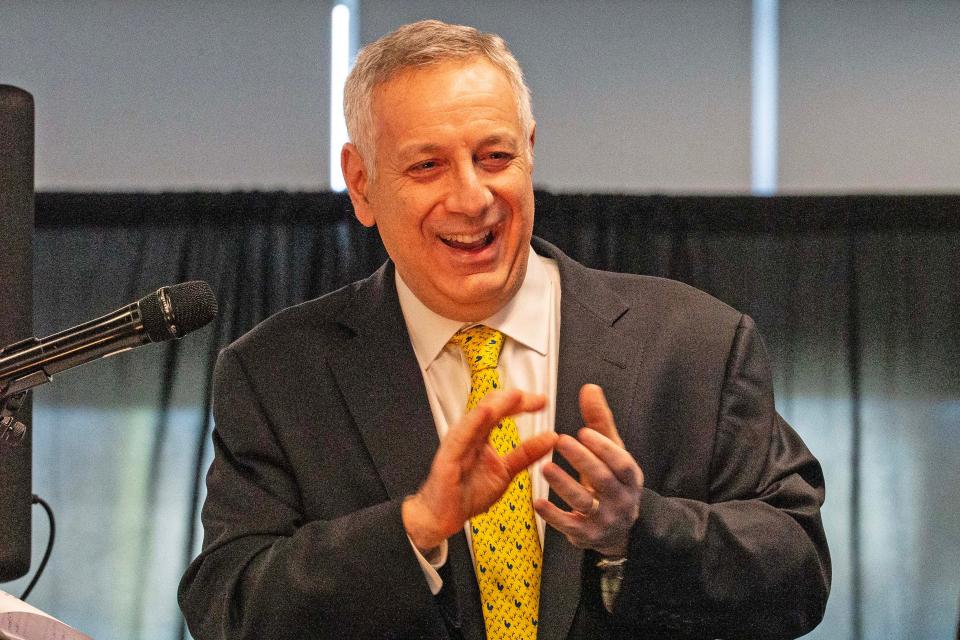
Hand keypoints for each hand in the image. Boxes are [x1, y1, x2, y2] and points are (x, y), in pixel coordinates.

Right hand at [402, 389, 555, 552]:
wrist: (442, 517)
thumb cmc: (467, 494)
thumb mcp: (505, 472)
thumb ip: (525, 454)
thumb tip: (550, 438)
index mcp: (481, 435)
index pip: (502, 410)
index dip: (522, 403)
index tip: (543, 401)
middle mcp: (469, 434)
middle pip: (492, 407)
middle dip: (515, 400)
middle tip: (538, 399)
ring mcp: (458, 442)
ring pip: (478, 416)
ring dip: (497, 404)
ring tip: (517, 396)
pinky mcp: (448, 455)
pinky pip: (462, 435)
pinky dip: (474, 421)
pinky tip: (487, 411)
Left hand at [534, 384, 643, 556]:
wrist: (618, 529)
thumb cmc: (611, 481)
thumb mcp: (611, 452)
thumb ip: (600, 421)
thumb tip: (590, 388)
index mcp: (630, 478)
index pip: (622, 463)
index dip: (604, 448)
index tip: (584, 431)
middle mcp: (621, 501)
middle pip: (604, 481)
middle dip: (583, 461)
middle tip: (561, 441)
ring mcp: (604, 521)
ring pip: (585, 503)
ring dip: (564, 485)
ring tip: (545, 467)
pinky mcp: (585, 535)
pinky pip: (568, 526)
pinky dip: (553, 515)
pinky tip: (537, 501)